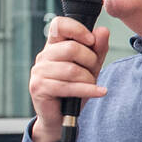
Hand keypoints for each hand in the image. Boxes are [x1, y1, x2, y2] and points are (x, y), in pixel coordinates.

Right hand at [29, 16, 110, 141]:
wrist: (60, 118)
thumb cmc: (74, 90)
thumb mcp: (90, 67)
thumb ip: (97, 49)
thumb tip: (103, 31)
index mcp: (53, 45)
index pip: (59, 24)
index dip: (76, 29)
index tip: (90, 41)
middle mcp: (43, 56)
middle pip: (71, 48)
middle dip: (90, 60)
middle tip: (94, 70)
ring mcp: (39, 72)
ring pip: (72, 70)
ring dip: (89, 79)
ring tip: (92, 85)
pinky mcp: (40, 88)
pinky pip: (68, 87)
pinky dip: (88, 90)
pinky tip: (100, 92)